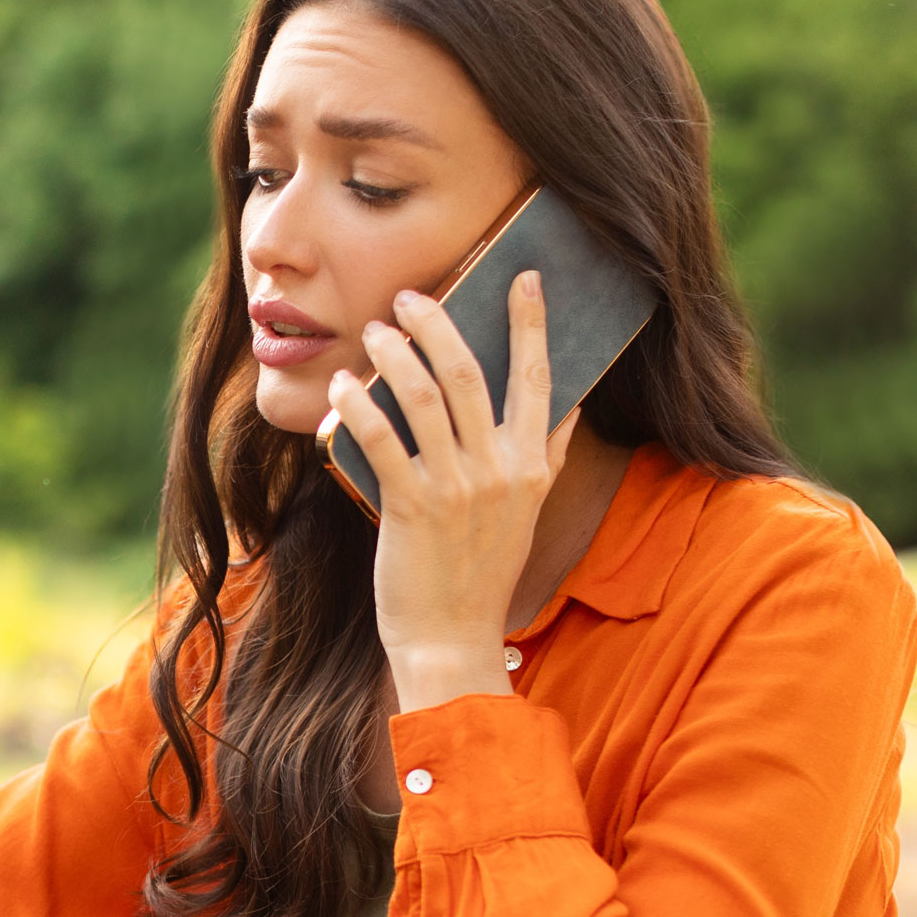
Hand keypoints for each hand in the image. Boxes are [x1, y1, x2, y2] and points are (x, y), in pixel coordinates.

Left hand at [325, 271, 575, 712]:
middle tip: (411, 296)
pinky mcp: (410, 508)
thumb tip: (572, 403)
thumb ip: (548, 454)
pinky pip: (382, 441)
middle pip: (471, 375)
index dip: (532, 324)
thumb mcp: (527, 511)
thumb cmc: (481, 571)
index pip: (539, 379)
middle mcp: (499, 470)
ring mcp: (455, 488)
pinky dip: (360, 407)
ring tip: (374, 330)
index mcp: (530, 466)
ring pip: (425, 399)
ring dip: (395, 355)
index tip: (526, 278)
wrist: (451, 638)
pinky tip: (343, 385)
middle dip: (439, 325)